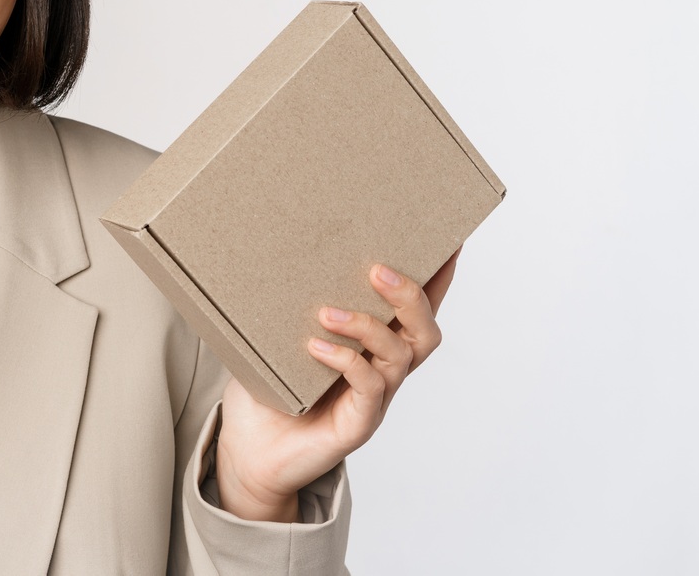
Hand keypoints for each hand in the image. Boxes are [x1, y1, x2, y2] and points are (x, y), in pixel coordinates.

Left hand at [214, 249, 459, 521]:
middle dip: (411, 296)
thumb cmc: (267, 396)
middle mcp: (384, 372)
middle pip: (424, 331)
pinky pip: (369, 387)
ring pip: (400, 355)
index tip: (448, 244)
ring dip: (369, 326)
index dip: (438, 280)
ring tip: (328, 313)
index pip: (417, 311)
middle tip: (378, 270)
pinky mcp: (359, 424)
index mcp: (375, 348)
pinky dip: (347, 361)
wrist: (251, 455)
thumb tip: (277, 254)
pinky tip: (316, 347)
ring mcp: (375, 399)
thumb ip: (289, 308)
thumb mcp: (277, 342)